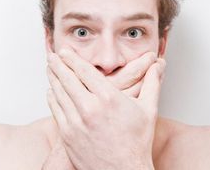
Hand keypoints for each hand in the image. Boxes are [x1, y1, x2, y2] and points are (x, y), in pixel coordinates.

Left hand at [45, 48, 163, 169]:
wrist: (124, 169)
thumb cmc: (137, 142)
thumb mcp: (149, 109)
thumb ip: (152, 83)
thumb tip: (159, 65)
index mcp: (109, 98)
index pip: (85, 71)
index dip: (72, 59)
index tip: (65, 51)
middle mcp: (90, 108)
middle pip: (67, 79)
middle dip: (58, 65)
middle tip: (52, 56)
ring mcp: (76, 122)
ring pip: (58, 94)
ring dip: (52, 79)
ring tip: (50, 70)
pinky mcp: (67, 134)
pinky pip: (55, 110)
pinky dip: (51, 98)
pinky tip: (51, 92)